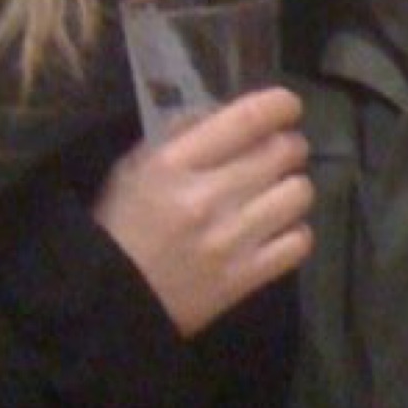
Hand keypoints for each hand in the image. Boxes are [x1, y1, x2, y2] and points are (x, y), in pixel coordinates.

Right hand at [93, 87, 313, 335]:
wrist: (108, 302)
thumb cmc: (119, 224)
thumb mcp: (134, 165)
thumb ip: (179, 132)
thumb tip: (224, 113)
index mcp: (175, 162)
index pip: (248, 118)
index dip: (281, 105)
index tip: (287, 106)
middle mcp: (208, 196)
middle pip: (283, 152)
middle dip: (290, 145)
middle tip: (281, 152)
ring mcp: (230, 240)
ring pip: (299, 194)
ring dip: (292, 187)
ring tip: (276, 193)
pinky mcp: (245, 277)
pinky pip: (298, 242)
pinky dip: (295, 232)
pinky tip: (277, 229)